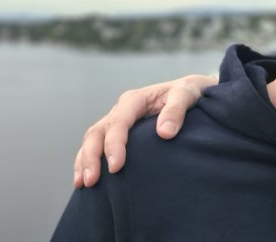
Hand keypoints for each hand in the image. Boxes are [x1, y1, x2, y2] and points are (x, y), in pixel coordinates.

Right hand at [72, 74, 217, 187]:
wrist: (192, 92)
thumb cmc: (190, 93)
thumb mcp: (187, 94)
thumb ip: (177, 110)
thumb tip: (164, 133)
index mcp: (135, 100)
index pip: (118, 122)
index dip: (114, 144)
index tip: (116, 167)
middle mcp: (122, 110)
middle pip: (98, 132)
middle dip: (91, 156)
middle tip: (92, 181)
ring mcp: (118, 121)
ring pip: (92, 140)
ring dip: (84, 161)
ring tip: (83, 184)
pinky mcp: (119, 133)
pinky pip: (97, 146)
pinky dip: (86, 161)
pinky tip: (84, 179)